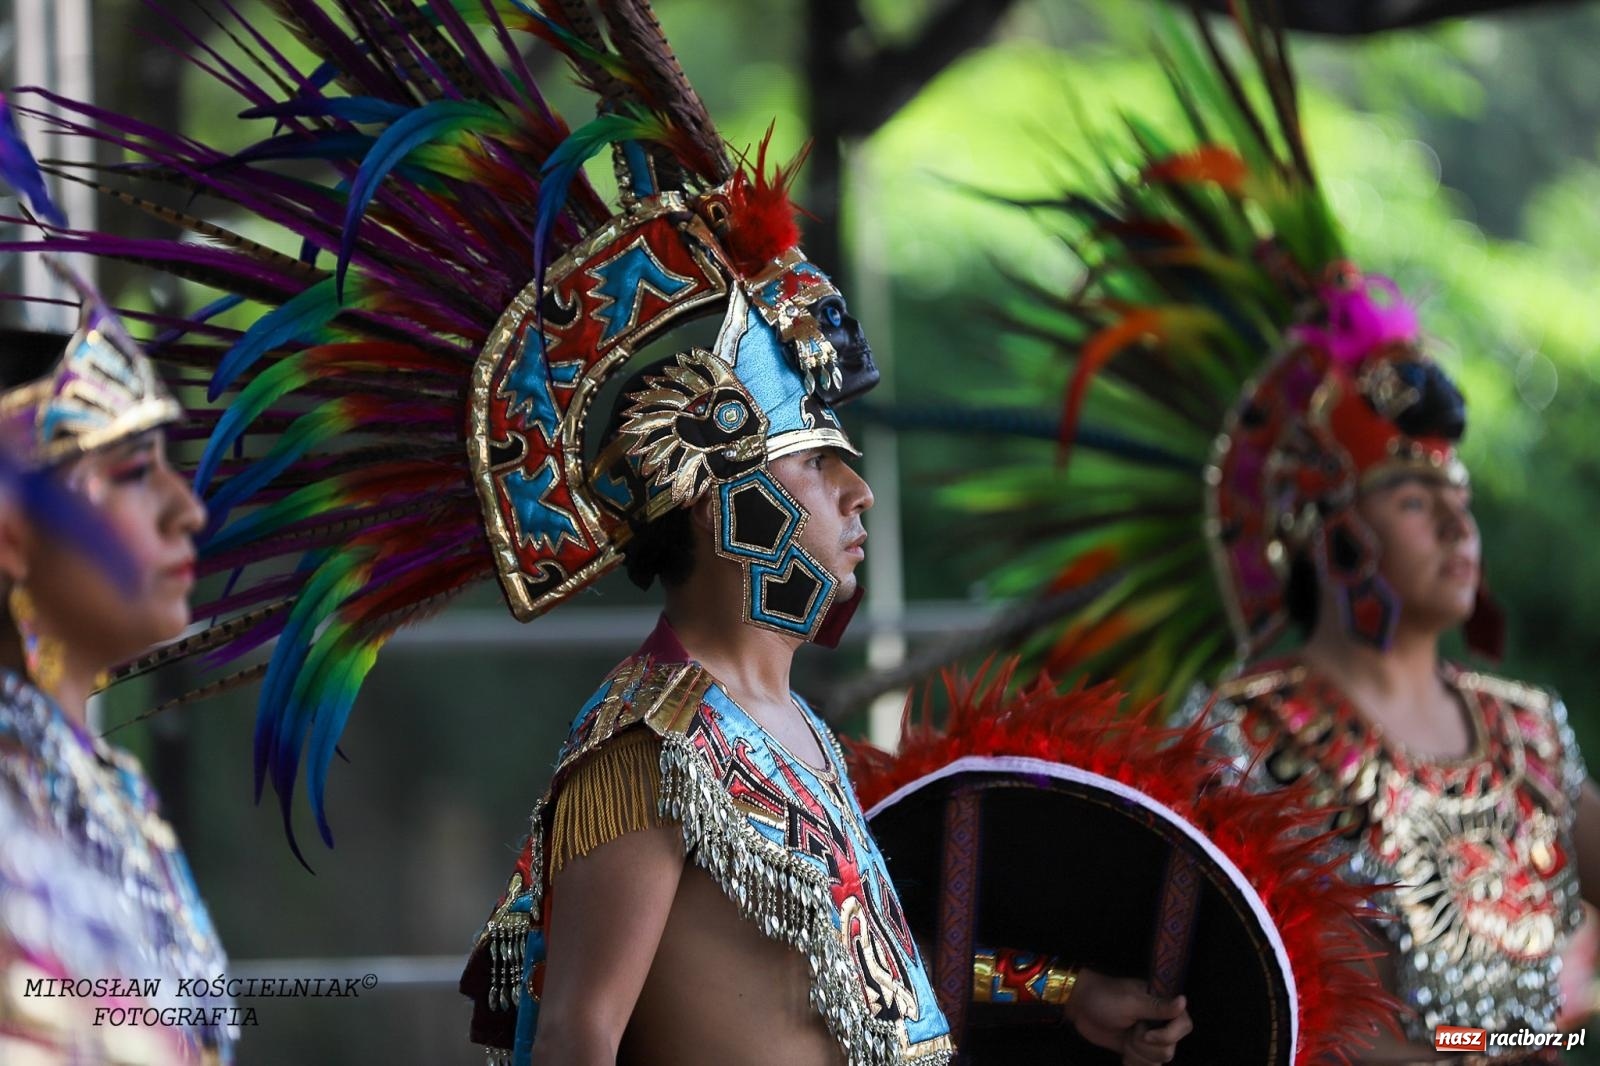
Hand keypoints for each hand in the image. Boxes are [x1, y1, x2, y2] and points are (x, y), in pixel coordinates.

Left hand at [1064, 969, 1192, 1065]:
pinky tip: (1124, 1055)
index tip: (1145, 1034)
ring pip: (1158, 1060)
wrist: (1080, 1007)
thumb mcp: (1131, 1002)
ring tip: (1125, 1039)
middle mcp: (1161, 1022)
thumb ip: (1158, 1007)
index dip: (1168, 1036)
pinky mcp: (1138, 1050)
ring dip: (1137, 1054)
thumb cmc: (1104, 998)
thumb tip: (1184, 1000)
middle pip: (1169, 1049)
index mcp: (1163, 1004)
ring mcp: (1150, 1038)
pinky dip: (1135, 1063)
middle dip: (1145, 1046)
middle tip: (1130, 1030)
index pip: (1184, 1025)